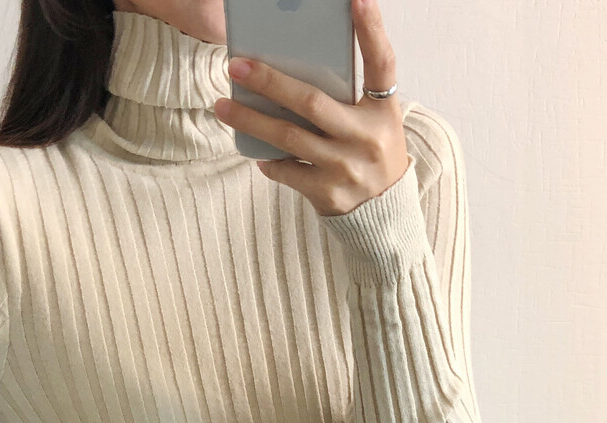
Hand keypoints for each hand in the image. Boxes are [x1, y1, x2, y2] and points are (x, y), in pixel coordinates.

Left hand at [212, 0, 408, 216]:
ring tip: (222, 107)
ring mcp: (345, 166)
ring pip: (288, 137)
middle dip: (270, 82)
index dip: (370, 29)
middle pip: (311, 102)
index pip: (381, 62)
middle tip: (237, 67)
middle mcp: (366, 137)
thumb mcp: (373, 120)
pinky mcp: (327, 192)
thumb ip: (346, 96)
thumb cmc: (370, 152)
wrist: (384, 210)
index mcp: (382, 109)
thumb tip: (290, 69)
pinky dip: (268, 160)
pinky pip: (286, 170)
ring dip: (251, 121)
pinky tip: (254, 151)